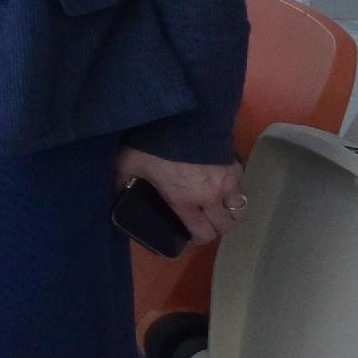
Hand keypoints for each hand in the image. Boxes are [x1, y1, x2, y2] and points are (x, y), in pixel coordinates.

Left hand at [116, 147, 244, 245]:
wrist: (183, 119)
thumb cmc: (153, 145)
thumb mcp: (129, 164)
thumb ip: (121, 182)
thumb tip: (114, 194)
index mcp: (185, 201)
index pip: (203, 234)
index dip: (198, 239)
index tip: (191, 235)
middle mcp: (211, 197)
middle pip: (225, 226)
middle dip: (215, 228)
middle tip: (204, 222)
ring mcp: (228, 183)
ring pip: (239, 211)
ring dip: (230, 213)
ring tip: (218, 209)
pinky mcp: (237, 168)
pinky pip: (243, 190)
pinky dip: (236, 194)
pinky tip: (223, 189)